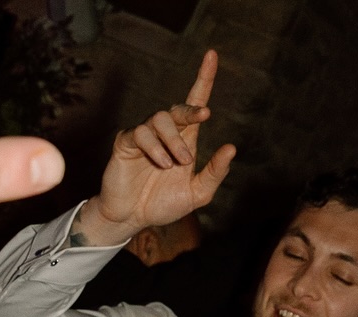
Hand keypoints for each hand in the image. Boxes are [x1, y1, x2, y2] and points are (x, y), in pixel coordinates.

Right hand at [75, 49, 234, 248]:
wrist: (132, 219)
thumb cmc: (162, 205)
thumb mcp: (196, 195)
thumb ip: (214, 174)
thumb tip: (231, 148)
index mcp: (184, 140)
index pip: (195, 103)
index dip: (203, 79)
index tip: (212, 55)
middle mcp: (165, 133)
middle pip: (179, 108)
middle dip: (192, 111)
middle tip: (204, 121)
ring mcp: (144, 136)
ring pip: (161, 118)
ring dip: (174, 140)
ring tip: (176, 165)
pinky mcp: (126, 142)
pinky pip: (142, 134)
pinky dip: (155, 149)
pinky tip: (161, 164)